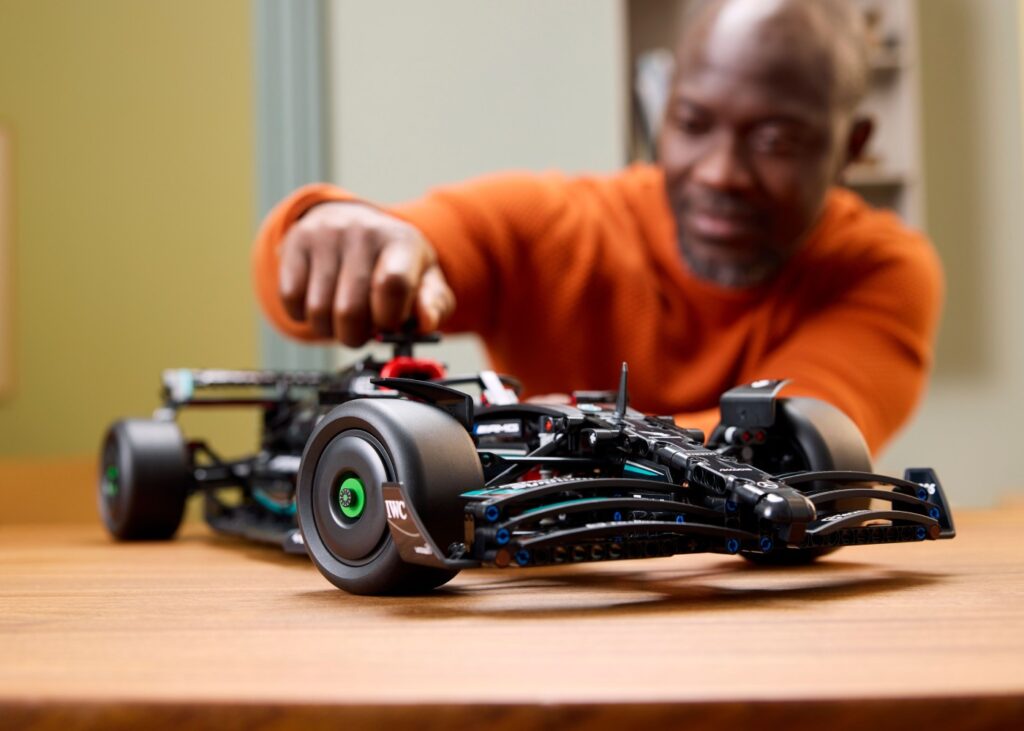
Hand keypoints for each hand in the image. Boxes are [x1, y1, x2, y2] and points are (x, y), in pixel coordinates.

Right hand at [278, 202, 454, 345]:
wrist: (353, 221)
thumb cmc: (392, 261)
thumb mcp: (425, 278)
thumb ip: (434, 304)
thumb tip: (426, 322)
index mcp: (401, 241)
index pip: (393, 284)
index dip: (389, 318)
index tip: (389, 325)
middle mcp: (362, 231)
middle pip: (352, 309)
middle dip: (358, 335)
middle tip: (364, 331)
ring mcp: (325, 235)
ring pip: (319, 311)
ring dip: (330, 330)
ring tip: (343, 319)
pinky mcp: (296, 242)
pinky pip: (292, 300)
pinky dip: (304, 316)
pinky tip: (321, 304)